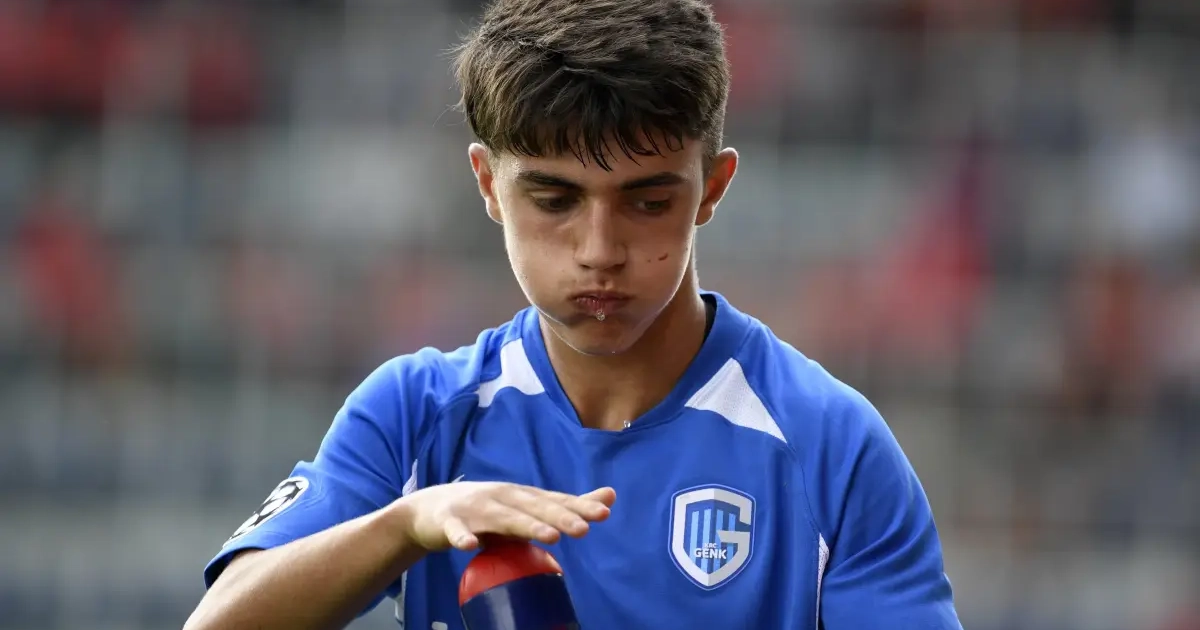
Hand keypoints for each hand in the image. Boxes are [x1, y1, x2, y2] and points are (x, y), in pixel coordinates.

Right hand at [395, 482, 615, 551]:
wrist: (431, 509)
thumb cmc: (489, 511)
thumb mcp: (527, 508)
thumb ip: (566, 506)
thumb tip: (610, 498)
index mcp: (522, 496)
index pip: (554, 501)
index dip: (578, 507)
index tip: (603, 514)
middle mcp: (502, 497)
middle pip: (533, 508)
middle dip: (559, 517)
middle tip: (583, 529)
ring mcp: (475, 508)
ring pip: (502, 519)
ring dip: (525, 526)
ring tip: (549, 537)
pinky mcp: (449, 521)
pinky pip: (456, 531)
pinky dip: (462, 536)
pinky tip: (469, 546)